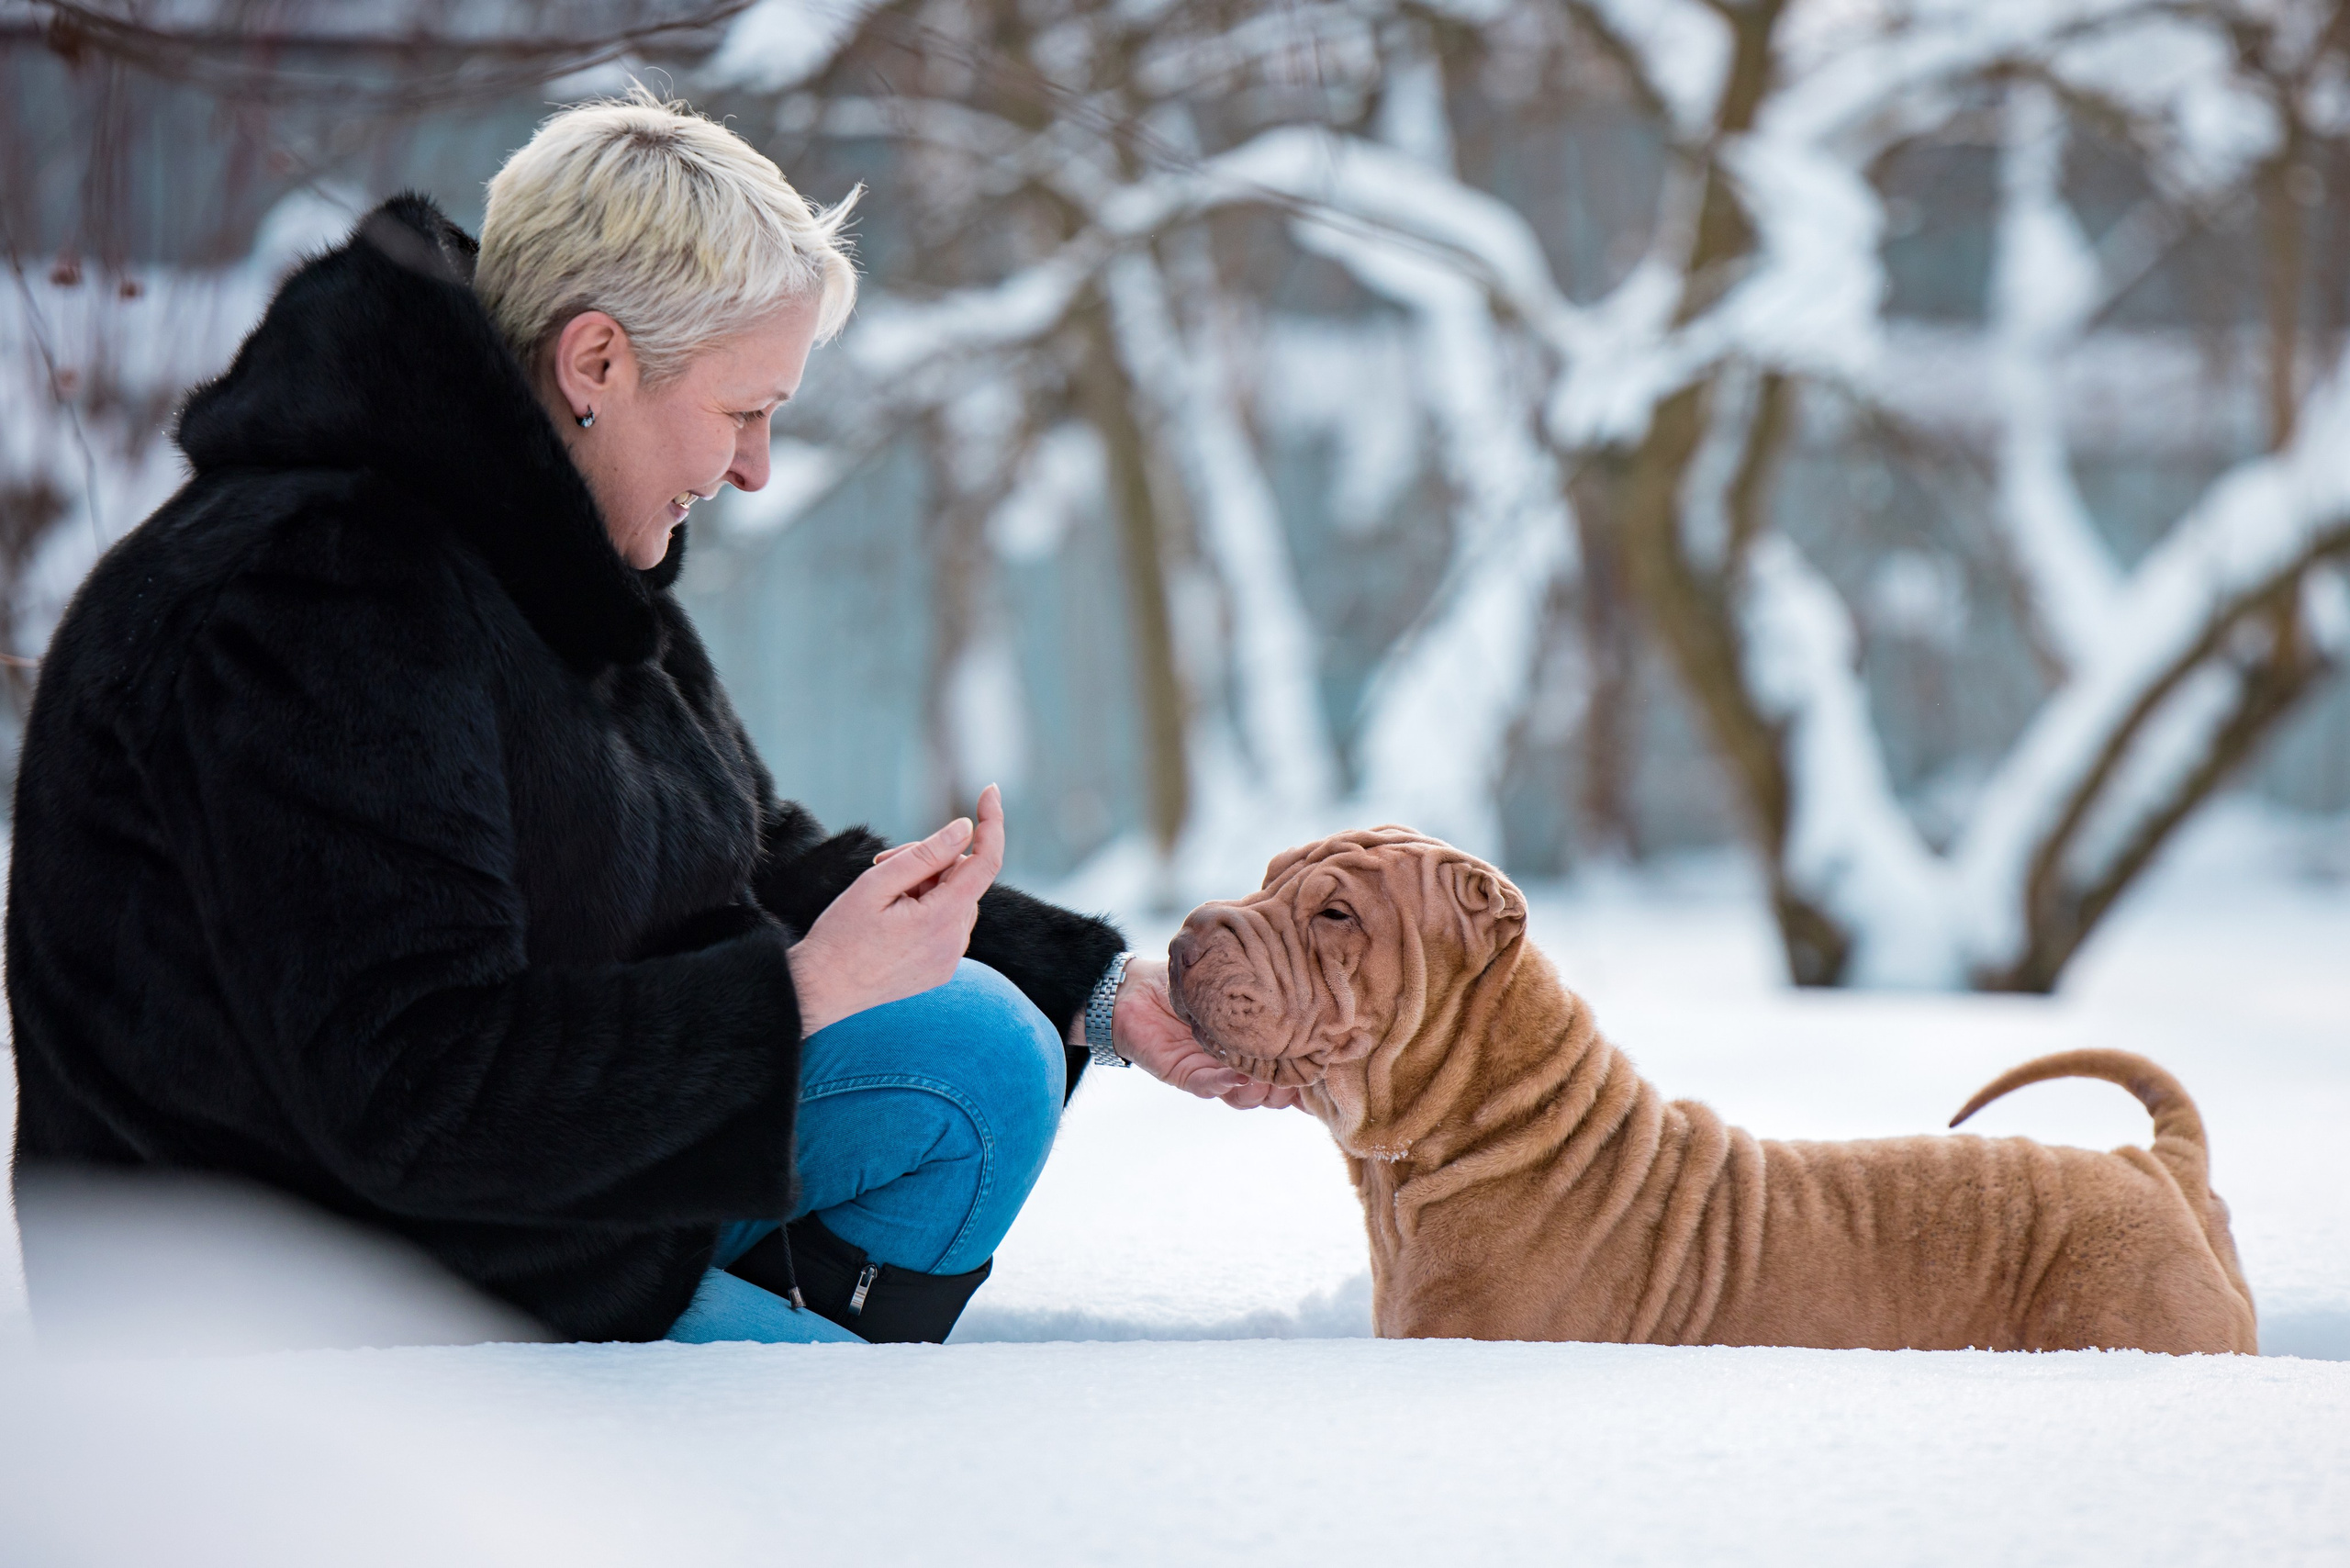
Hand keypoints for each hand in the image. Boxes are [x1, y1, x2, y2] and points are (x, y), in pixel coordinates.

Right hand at [787, 785, 1005, 1036]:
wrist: (821, 991)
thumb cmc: (840, 935)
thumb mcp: (877, 884)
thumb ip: (924, 854)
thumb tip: (964, 829)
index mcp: (941, 920)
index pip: (986, 862)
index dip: (991, 823)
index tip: (989, 790)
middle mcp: (955, 943)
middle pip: (962, 878)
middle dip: (931, 861)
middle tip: (883, 863)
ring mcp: (950, 960)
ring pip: (955, 900)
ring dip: (926, 886)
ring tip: (883, 897)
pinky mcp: (941, 970)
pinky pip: (947, 925)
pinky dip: (927, 909)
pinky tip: (891, 919)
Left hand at [1105, 956, 1307, 1110]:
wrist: (1137, 990)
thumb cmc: (1191, 980)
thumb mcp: (1233, 977)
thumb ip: (1263, 980)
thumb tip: (1310, 963)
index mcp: (1255, 1046)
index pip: (1290, 1070)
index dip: (1309, 1077)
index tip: (1327, 1068)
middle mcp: (1238, 1065)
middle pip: (1273, 1094)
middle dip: (1288, 1090)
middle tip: (1298, 1078)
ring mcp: (1213, 1073)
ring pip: (1244, 1097)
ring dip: (1257, 1091)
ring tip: (1266, 1078)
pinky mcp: (1185, 1075)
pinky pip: (1207, 1086)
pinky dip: (1220, 1084)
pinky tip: (1232, 1076)